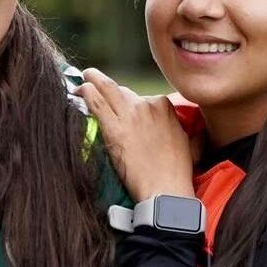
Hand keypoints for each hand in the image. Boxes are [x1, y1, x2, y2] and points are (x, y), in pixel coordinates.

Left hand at [77, 68, 194, 201]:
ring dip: (93, 79)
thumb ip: (178, 128)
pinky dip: (87, 92)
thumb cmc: (177, 172)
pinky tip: (80, 88)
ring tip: (84, 77)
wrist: (165, 189)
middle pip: (123, 92)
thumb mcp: (186, 141)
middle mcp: (148, 105)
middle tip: (95, 85)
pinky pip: (97, 103)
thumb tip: (184, 130)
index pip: (141, 97)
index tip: (120, 104)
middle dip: (109, 90)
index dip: (128, 100)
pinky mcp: (114, 129)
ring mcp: (130, 115)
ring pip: (107, 89)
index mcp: (165, 107)